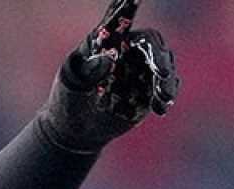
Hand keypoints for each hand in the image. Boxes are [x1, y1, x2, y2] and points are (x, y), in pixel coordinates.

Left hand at [38, 0, 179, 153]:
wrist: (73, 132)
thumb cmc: (66, 102)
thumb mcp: (71, 85)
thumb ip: (88, 70)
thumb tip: (109, 57)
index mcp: (105, 43)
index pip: (121, 19)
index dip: (129, 6)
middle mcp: (126, 52)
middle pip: (151, 43)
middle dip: (159, 57)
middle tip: (162, 74)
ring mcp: (139, 70)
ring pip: (164, 64)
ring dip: (166, 80)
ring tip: (162, 98)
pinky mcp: (148, 90)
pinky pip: (166, 86)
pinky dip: (167, 94)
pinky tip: (161, 107)